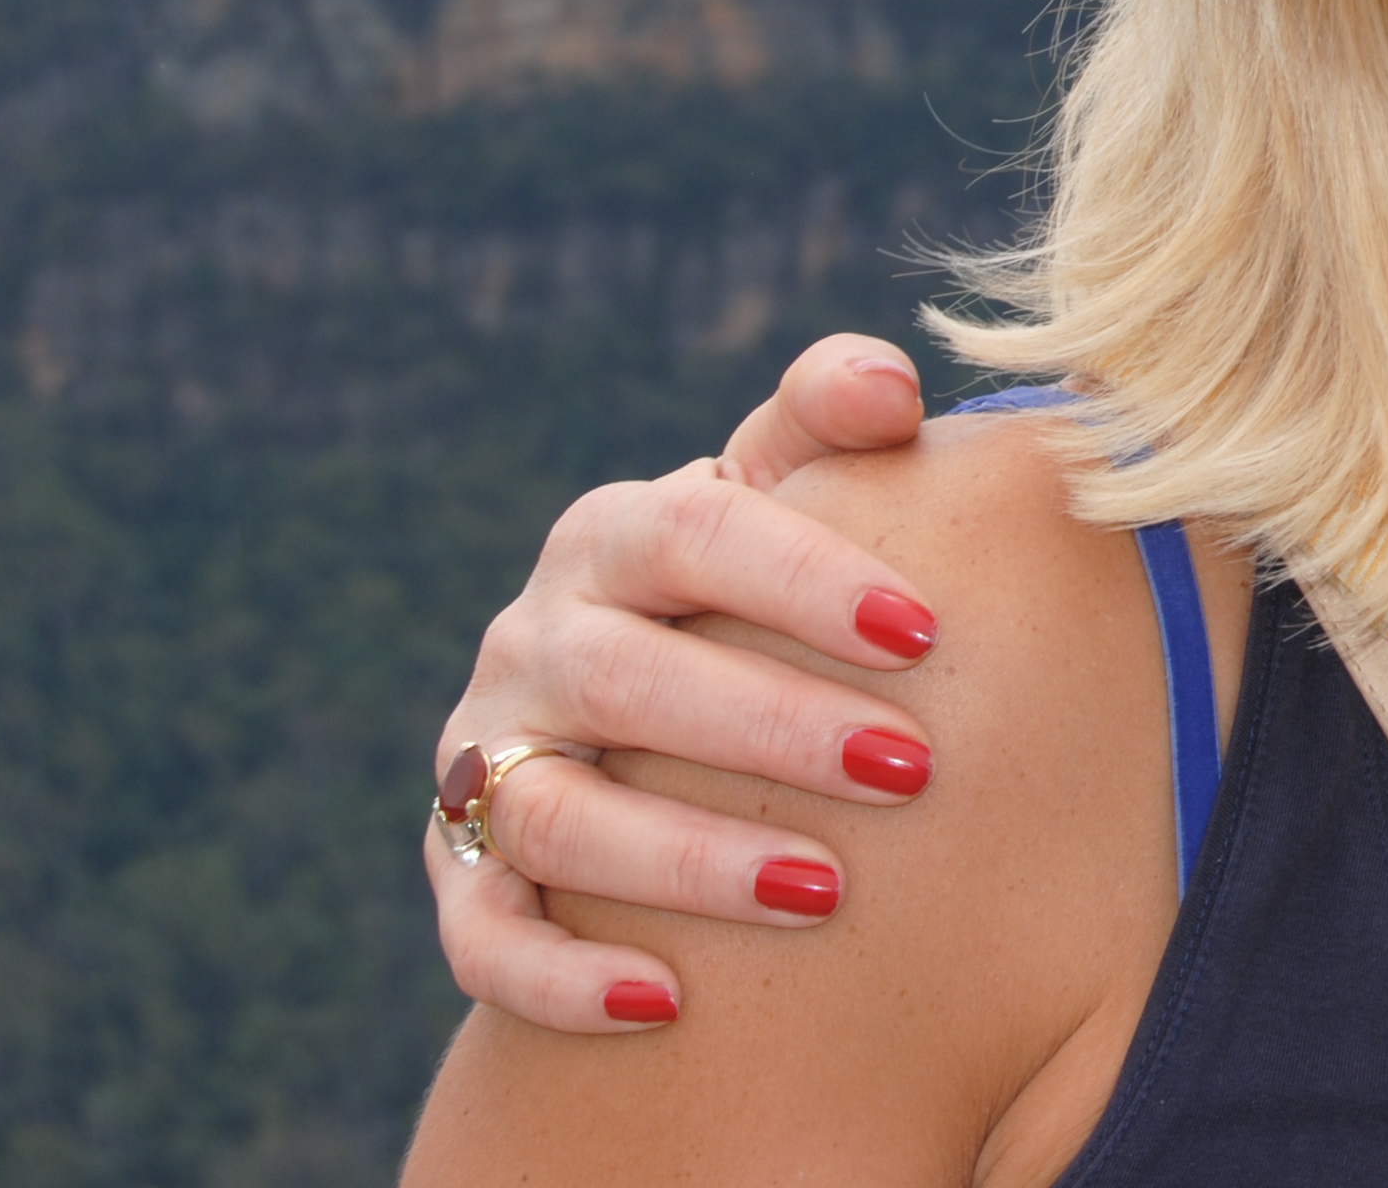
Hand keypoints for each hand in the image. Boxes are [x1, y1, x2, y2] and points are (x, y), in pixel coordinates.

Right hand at [426, 334, 943, 1033]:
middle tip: (911, 769)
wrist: (650, 699)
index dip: (801, 576)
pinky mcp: (462, 872)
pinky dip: (558, 975)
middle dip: (772, 726)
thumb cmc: (753, 582)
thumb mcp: (783, 486)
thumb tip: (888, 383)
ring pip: (558, 813)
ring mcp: (486, 758)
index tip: (924, 627)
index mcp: (614, 535)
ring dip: (687, 858)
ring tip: (825, 893)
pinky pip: (481, 935)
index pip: (694, 533)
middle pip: (629, 679)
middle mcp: (534, 641)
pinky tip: (665, 1004)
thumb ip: (831, 418)